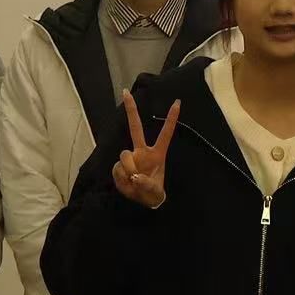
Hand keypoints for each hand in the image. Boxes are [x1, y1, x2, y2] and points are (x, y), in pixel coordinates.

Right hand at [110, 91, 180, 208]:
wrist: (140, 203)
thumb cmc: (152, 193)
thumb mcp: (154, 192)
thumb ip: (146, 184)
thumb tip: (135, 176)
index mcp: (157, 154)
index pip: (166, 133)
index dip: (171, 119)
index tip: (178, 102)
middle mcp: (142, 151)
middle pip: (136, 127)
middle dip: (131, 110)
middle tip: (125, 92)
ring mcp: (130, 157)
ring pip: (124, 156)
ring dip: (128, 169)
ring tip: (133, 181)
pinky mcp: (119, 166)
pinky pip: (117, 169)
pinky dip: (121, 178)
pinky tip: (126, 183)